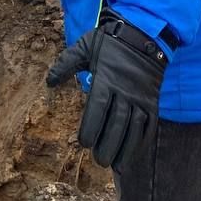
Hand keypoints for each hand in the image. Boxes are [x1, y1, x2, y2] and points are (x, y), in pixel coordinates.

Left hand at [45, 11, 167, 171]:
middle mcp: (125, 89)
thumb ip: (65, 65)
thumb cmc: (109, 42)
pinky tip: (135, 154)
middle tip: (98, 161)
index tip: (84, 143)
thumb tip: (48, 82)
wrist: (143, 35)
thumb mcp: (84, 47)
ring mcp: (141, 96)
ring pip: (134, 127)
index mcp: (106, 76)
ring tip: (116, 166)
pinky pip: (150, 124)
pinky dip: (143, 140)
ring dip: (126, 148)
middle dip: (108, 143)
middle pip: (117, 122)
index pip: (99, 106)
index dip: (92, 126)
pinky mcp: (152, 100)